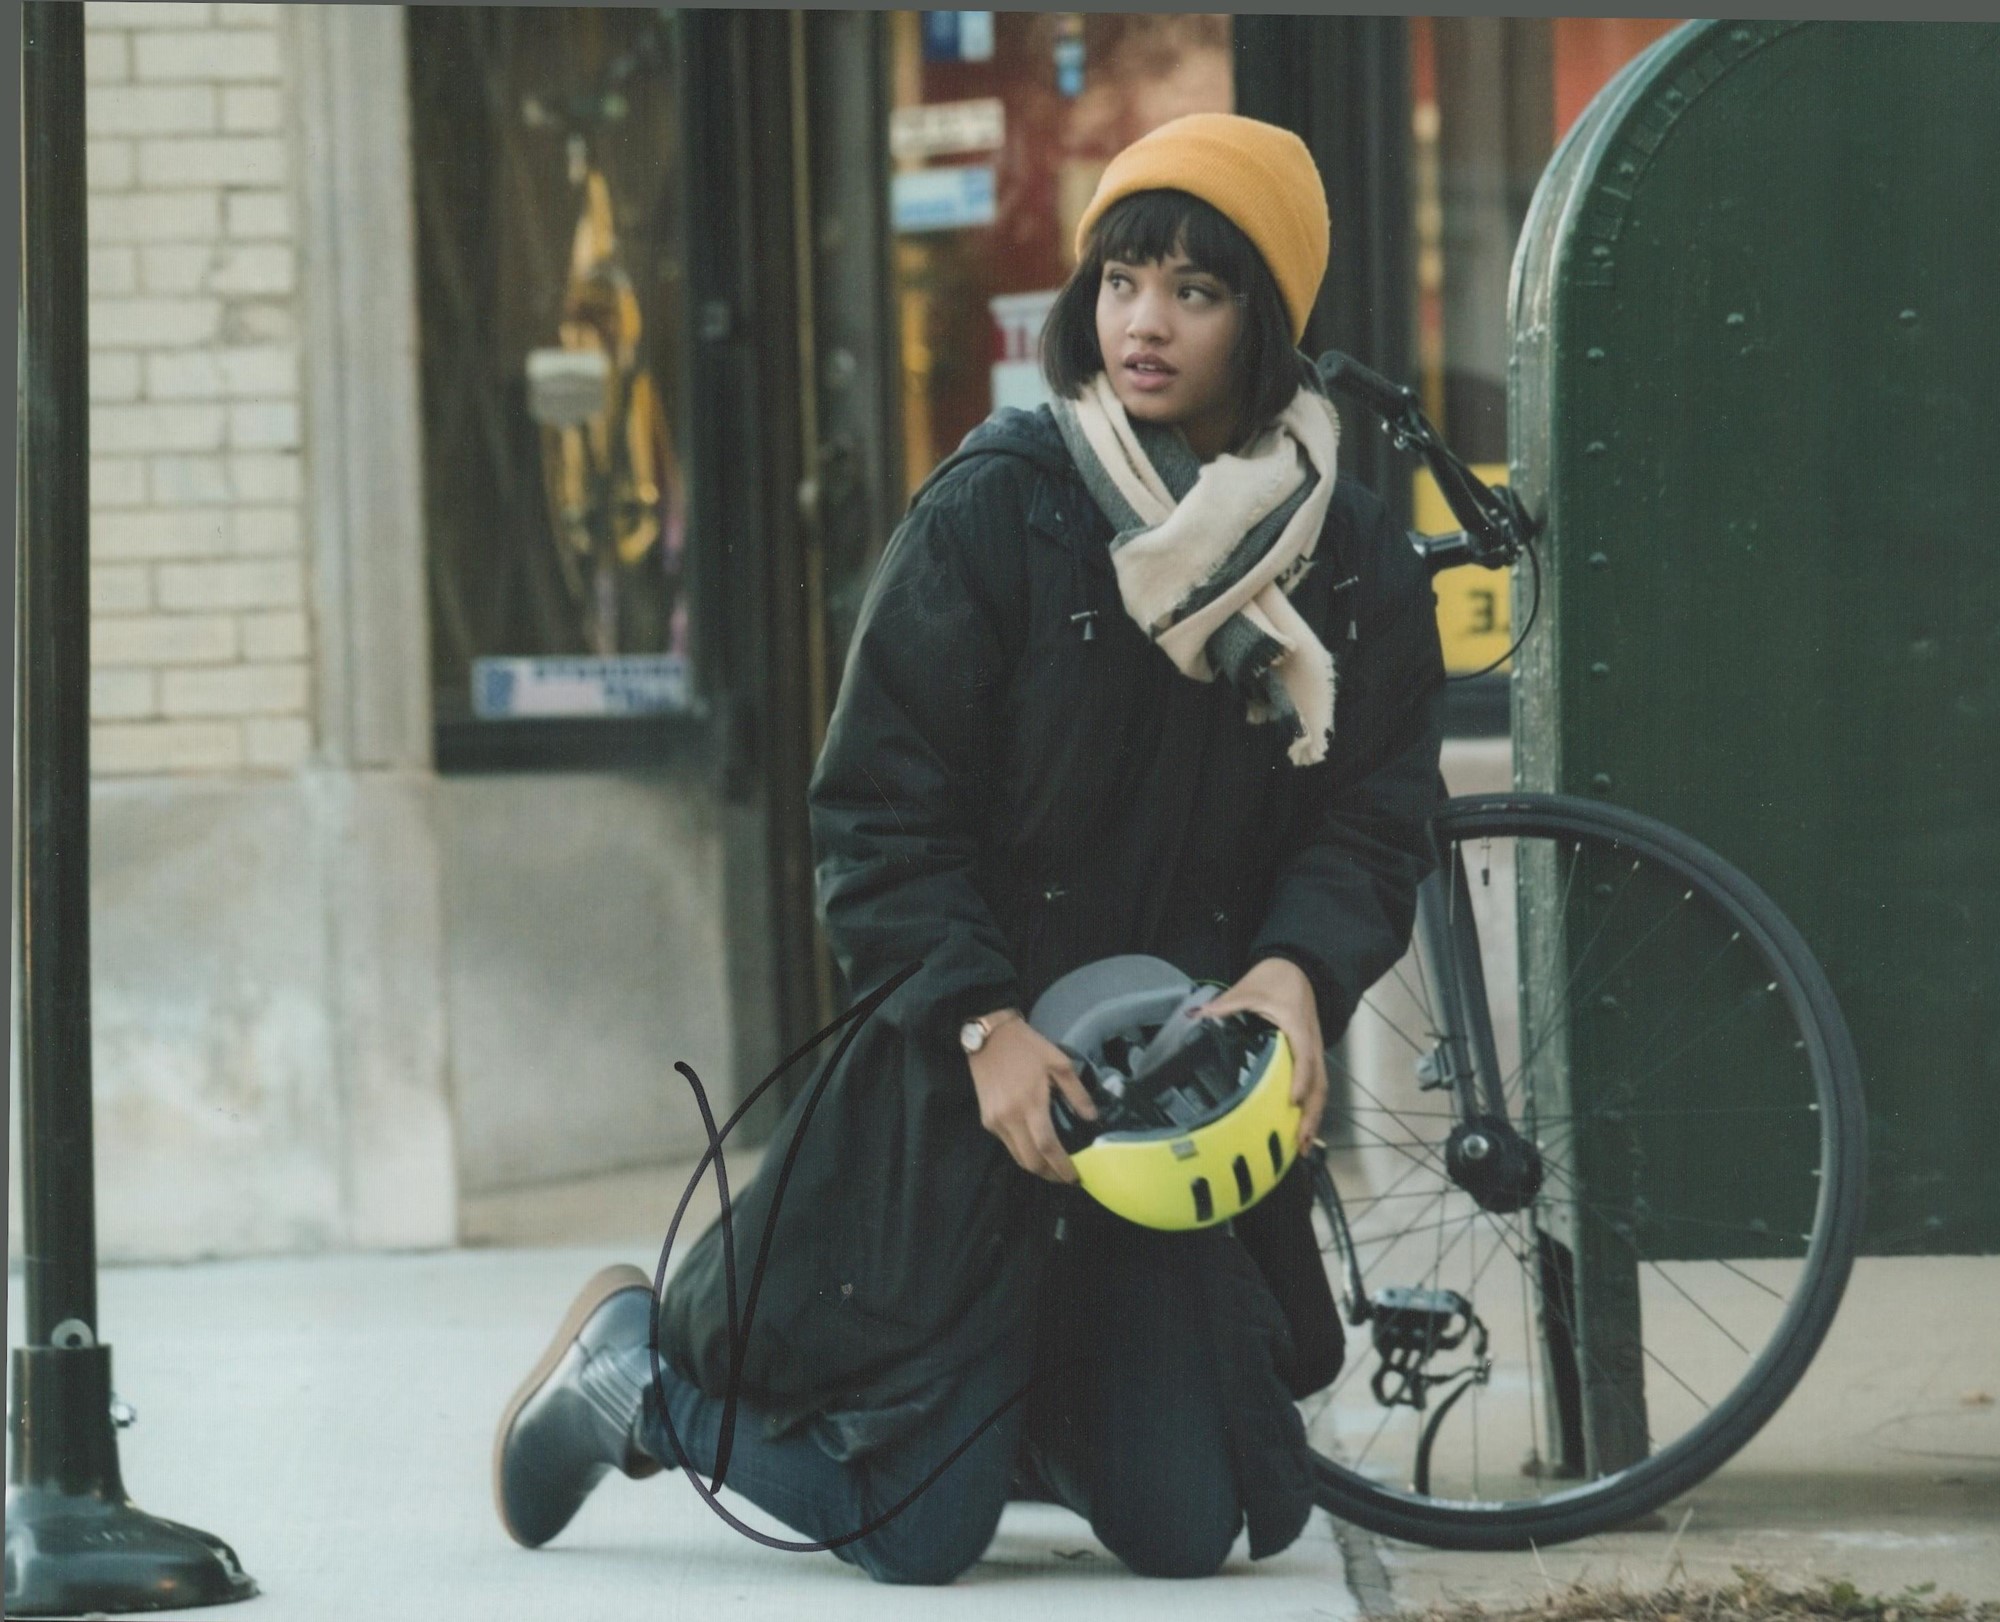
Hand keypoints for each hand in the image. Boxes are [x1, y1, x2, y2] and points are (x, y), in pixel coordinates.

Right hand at [966, 1011, 1097, 1183]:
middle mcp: (1010, 1119)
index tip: (1076, 1177)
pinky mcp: (987, 1120)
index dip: (1062, 1167)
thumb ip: (1077, 1093)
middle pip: (1031, 1161)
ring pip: (1017, 1157)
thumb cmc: (1027, 1047)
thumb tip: (1091, 1119)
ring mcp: (995, 1121)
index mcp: (1031, 1104)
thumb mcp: (1060, 1063)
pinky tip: (1036, 1146)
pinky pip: (1008, 1144)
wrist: (988, 1036)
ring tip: (1053, 1166)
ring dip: (1036, 1167)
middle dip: (1050, 1175)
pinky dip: (1023, 1152)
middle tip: (1066, 1176)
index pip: (1048, 1147)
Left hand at [1198, 957, 1326, 1154]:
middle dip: (1310, 1113)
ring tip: (1301, 1145)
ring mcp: (1313, 1051)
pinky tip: (1300, 1129)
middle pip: (1318, 1083)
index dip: (1299, 1080)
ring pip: (1320, 1089)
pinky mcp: (1310, 1056)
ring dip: (1313, 1117)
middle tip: (1298, 1140)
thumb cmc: (1276, 979)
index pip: (1303, 1057)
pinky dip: (1311, 1109)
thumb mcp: (1249, 988)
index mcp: (1297, 1026)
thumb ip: (1227, 1004)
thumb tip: (1199, 1016)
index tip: (1291, 1100)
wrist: (1298, 968)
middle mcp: (1311, 1043)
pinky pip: (1316, 1085)